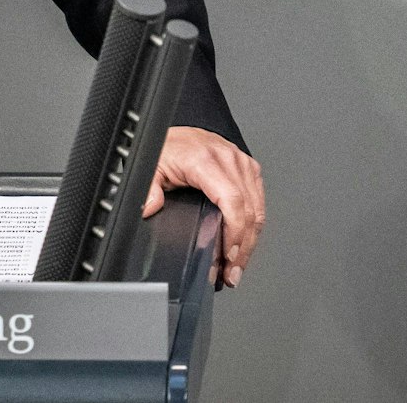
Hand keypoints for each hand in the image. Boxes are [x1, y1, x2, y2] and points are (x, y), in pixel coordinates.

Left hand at [142, 125, 264, 289]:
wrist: (179, 133)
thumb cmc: (167, 147)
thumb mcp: (151, 167)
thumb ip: (148, 189)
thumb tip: (148, 207)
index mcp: (205, 160)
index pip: (232, 201)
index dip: (234, 233)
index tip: (229, 256)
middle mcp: (228, 159)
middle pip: (248, 210)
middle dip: (242, 247)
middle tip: (231, 273)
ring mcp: (241, 163)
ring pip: (257, 209)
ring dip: (250, 241)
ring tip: (237, 265)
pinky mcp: (248, 168)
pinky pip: (258, 201)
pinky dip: (253, 225)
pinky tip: (244, 243)